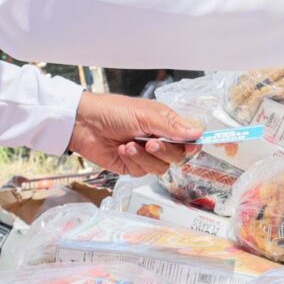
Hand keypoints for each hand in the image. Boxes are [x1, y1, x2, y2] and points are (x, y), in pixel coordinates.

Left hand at [67, 91, 200, 175]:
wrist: (84, 123)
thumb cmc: (114, 111)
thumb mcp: (145, 115)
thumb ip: (171, 127)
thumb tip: (198, 132)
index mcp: (165, 123)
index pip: (188, 137)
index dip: (191, 144)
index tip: (190, 147)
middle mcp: (159, 139)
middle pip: (177, 156)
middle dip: (164, 151)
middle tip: (151, 142)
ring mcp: (146, 155)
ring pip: (160, 167)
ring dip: (145, 157)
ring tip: (129, 144)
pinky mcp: (132, 166)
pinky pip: (142, 172)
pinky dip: (133, 161)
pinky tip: (122, 149)